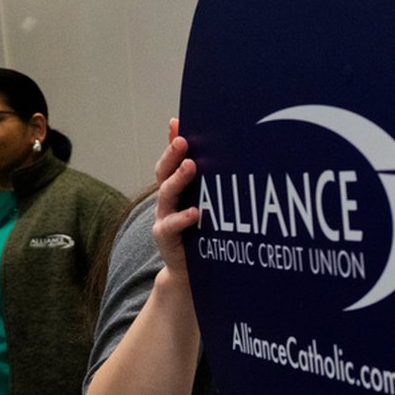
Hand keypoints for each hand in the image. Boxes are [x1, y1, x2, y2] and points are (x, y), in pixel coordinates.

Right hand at [153, 118, 200, 283]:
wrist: (189, 272)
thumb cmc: (201, 233)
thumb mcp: (206, 205)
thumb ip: (210, 185)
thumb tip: (229, 156)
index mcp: (176, 189)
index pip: (171, 160)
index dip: (172, 141)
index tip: (177, 122)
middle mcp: (167, 201)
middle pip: (164, 173)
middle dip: (172, 155)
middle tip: (183, 140)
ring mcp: (164, 218)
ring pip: (167, 195)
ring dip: (179, 179)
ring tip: (191, 165)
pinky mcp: (166, 238)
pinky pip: (172, 226)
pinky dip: (183, 219)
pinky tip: (196, 212)